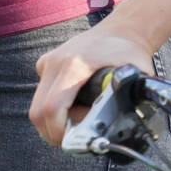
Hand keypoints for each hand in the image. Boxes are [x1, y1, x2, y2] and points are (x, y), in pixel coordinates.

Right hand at [30, 22, 155, 146]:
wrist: (122, 29)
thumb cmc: (129, 54)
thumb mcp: (134, 79)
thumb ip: (124, 103)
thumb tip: (115, 129)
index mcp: (75, 65)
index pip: (51, 108)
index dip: (58, 131)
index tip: (71, 141)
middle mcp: (55, 62)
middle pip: (37, 112)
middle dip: (53, 131)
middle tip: (73, 137)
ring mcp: (47, 62)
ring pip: (36, 106)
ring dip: (53, 121)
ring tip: (78, 119)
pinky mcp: (45, 64)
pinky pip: (41, 95)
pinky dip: (53, 107)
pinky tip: (74, 102)